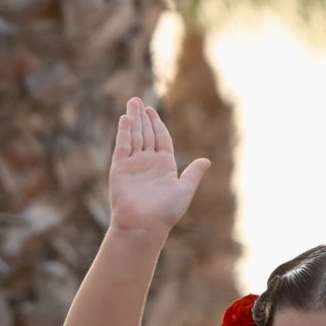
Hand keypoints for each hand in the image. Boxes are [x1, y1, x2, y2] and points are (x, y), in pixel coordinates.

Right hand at [108, 97, 209, 234]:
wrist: (144, 226)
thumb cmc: (165, 212)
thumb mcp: (185, 190)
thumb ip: (193, 174)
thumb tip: (206, 160)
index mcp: (164, 165)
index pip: (160, 139)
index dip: (157, 124)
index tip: (152, 110)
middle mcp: (147, 163)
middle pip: (145, 134)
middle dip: (142, 117)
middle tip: (137, 100)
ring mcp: (133, 165)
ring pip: (134, 136)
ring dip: (133, 119)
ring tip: (132, 103)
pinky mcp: (120, 168)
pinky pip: (122, 146)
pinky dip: (124, 132)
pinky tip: (125, 119)